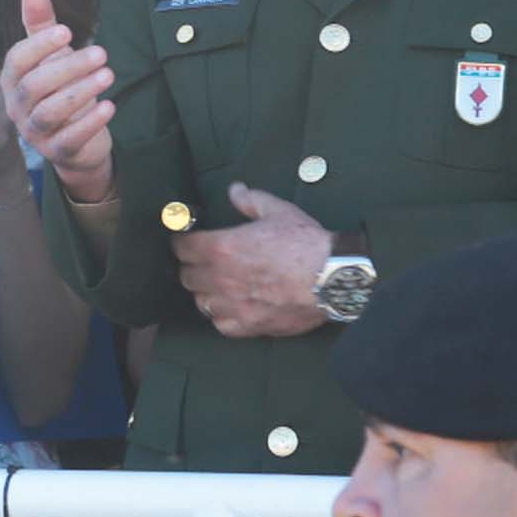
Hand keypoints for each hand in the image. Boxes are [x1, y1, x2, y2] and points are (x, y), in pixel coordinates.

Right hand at [2, 0, 114, 201]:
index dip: (40, 45)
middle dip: (67, 67)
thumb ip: (40, 23)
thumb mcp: (51, 55)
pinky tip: (110, 106)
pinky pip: (69, 139)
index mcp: (11, 80)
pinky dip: (89, 123)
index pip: (17, 60)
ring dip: (80, 92)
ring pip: (49, 113)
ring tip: (108, 74)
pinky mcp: (57, 152)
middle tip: (101, 53)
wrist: (76, 141)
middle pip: (34, 86)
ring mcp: (35, 132)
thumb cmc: (59, 89)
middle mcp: (16, 106)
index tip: (68, 31)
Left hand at [170, 185, 333, 337]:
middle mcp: (221, 278)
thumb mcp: (279, 211)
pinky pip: (221, 324)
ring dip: (206, 292)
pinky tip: (232, 307)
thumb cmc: (306, 242)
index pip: (182, 247)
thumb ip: (250, 201)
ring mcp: (233, 304)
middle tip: (204, 263)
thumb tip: (234, 190)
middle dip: (192, 267)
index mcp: (222, 247)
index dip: (182, 243)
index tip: (186, 241)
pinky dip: (222, 316)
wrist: (334, 278)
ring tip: (218, 286)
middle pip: (187, 276)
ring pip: (201, 301)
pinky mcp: (249, 326)